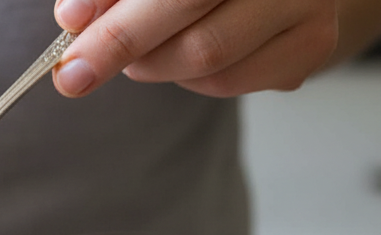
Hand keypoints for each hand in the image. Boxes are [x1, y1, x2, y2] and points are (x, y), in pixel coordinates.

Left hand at [52, 0, 339, 97]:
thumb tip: (73, 18)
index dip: (120, 14)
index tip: (68, 23)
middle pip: (191, 18)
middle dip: (120, 46)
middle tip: (73, 74)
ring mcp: (308, 3)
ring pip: (206, 59)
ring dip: (154, 62)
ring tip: (144, 47)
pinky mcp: (311, 45)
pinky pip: (228, 81)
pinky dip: (189, 77)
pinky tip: (187, 51)